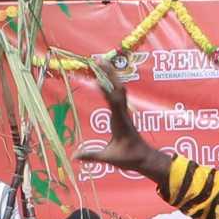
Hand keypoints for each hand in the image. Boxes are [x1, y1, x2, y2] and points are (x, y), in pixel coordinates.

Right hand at [75, 59, 169, 179]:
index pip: (113, 102)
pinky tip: (106, 77)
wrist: (145, 158)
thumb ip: (92, 156)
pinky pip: (118, 93)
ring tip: (101, 62)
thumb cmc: (129, 158)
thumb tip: (74, 156)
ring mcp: (124, 112)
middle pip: (118, 89)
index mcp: (120, 122)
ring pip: (119, 89)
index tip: (97, 79)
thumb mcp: (110, 158)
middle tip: (99, 60)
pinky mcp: (123, 113)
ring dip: (111, 75)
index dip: (106, 90)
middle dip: (109, 73)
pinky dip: (112, 83)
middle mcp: (123, 113)